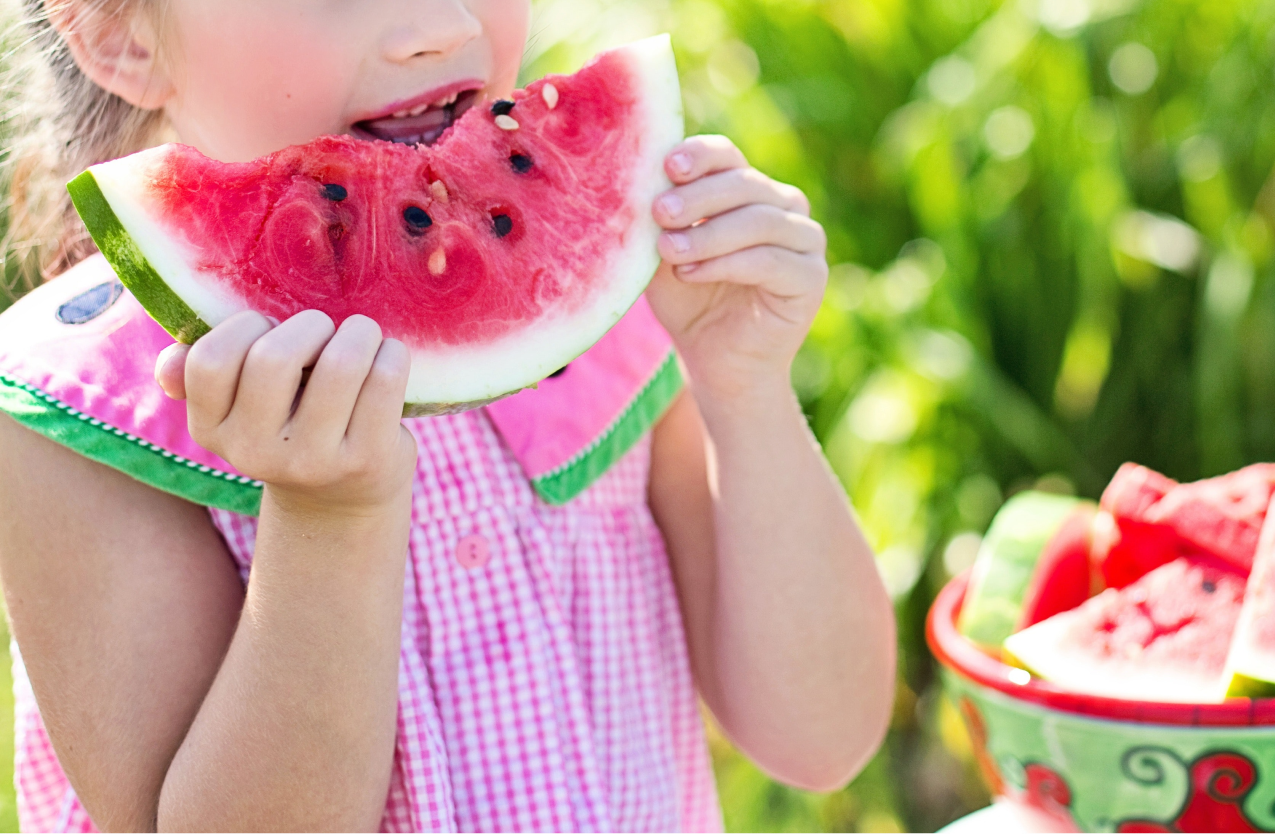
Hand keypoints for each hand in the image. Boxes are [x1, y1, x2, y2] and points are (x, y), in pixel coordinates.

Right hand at [154, 310, 416, 516]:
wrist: (342, 499)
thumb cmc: (290, 426)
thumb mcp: (240, 410)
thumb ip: (202, 377)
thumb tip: (170, 363)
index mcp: (212, 430)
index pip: (210, 361)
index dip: (245, 326)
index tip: (271, 329)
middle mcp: (256, 453)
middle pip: (274, 358)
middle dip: (310, 325)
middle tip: (326, 332)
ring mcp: (314, 461)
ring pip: (340, 364)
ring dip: (359, 333)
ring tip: (362, 337)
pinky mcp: (367, 460)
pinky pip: (384, 380)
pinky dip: (392, 354)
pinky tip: (388, 358)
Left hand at [646, 135, 827, 402]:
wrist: (716, 362)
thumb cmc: (688, 302)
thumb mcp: (664, 255)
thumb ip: (660, 221)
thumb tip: (639, 182)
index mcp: (748, 190)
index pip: (727, 156)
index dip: (699, 156)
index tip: (667, 166)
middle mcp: (783, 206)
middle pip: (744, 183)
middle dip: (698, 197)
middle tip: (659, 212)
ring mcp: (804, 240)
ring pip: (759, 220)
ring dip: (709, 234)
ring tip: (669, 251)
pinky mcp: (812, 276)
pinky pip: (770, 260)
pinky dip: (727, 264)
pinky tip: (691, 273)